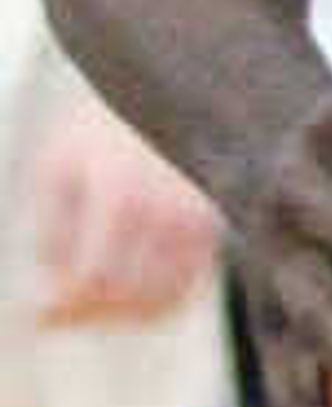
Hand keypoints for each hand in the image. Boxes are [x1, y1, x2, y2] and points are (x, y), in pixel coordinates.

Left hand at [25, 93, 217, 324]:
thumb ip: (51, 231)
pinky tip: (125, 297)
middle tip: (59, 314)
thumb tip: (53, 295)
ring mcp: (200, 221)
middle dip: (89, 315)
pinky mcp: (217, 229)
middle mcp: (167, 210)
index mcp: (120, 191)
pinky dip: (155, 306)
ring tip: (89, 306)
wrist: (175, 90)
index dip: (64, 305)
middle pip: (129, 297)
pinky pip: (187, 291)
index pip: (93, 276)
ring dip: (122, 317)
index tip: (38, 314)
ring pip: (163, 302)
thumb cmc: (100, 130)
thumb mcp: (59, 168)